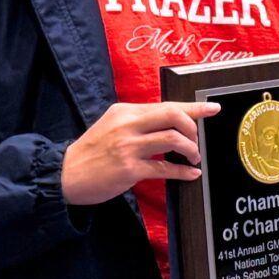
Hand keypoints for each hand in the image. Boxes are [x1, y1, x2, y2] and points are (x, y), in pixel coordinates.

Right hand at [61, 100, 219, 205]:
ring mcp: (128, 147)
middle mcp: (128, 125)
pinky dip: (183, 171)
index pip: (166, 105)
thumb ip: (137, 122)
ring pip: (172, 139)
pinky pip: (164, 169)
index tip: (212, 108)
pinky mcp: (129, 169)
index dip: (193, 107)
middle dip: (193, 127)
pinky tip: (191, 174)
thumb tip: (170, 123)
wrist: (66, 174)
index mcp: (124, 111)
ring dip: (190, 149)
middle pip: (173, 115)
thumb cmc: (91, 152)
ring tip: (193, 157)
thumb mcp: (111, 126)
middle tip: (197, 141)